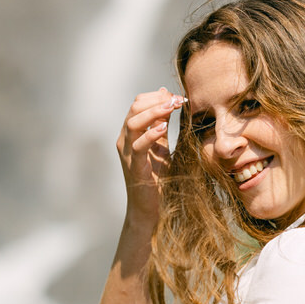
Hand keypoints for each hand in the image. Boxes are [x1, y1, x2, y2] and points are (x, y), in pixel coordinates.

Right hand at [116, 88, 184, 227]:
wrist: (150, 207)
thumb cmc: (157, 177)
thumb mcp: (162, 145)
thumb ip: (162, 123)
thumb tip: (167, 96)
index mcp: (131, 133)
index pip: (138, 103)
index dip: (157, 96)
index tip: (178, 97)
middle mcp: (125, 140)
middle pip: (135, 108)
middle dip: (158, 100)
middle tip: (178, 100)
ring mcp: (127, 153)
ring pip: (133, 122)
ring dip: (154, 111)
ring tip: (172, 108)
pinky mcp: (134, 167)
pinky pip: (138, 146)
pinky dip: (150, 134)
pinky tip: (164, 128)